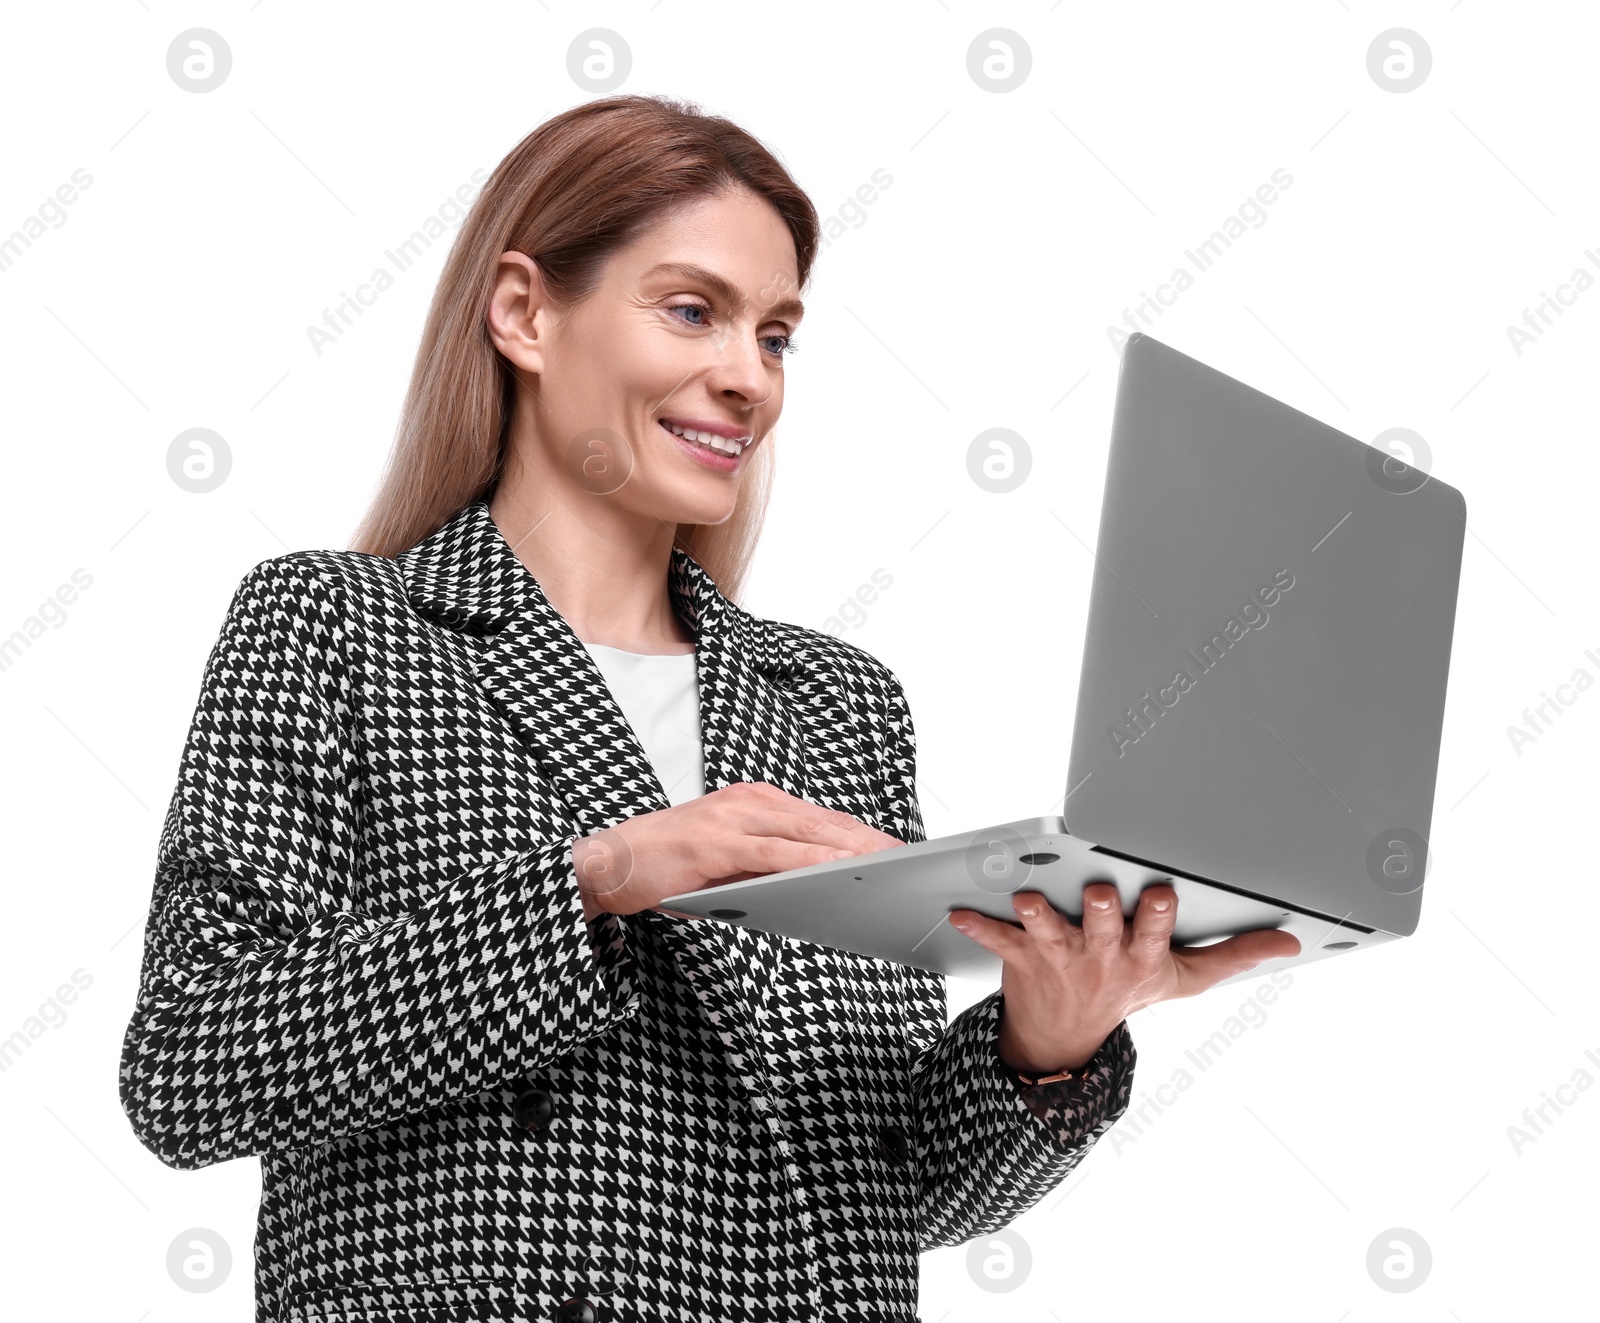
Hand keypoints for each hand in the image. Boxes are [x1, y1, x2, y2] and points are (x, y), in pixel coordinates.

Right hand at [571, 780, 904, 919]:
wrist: (609, 862)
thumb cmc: (666, 864)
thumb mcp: (727, 861)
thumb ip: (767, 865)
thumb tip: (813, 885)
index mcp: (753, 801)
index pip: (818, 817)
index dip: (859, 831)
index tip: (892, 847)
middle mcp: (748, 801)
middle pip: (822, 821)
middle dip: (866, 839)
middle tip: (904, 856)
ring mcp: (733, 818)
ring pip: (806, 833)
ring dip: (849, 848)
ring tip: (884, 864)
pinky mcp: (718, 842)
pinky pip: (776, 853)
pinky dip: (811, 861)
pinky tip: (837, 871)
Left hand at [949, 882, 1302, 1073]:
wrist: (1066, 1041)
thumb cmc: (1129, 993)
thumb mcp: (1186, 980)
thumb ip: (1235, 955)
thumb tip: (1290, 940)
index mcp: (1143, 956)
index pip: (1157, 932)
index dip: (1159, 914)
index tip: (1163, 893)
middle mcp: (1102, 956)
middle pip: (1104, 927)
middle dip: (1103, 909)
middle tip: (1101, 892)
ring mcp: (1060, 958)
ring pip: (1049, 931)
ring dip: (1038, 915)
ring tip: (1027, 899)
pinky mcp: (1021, 958)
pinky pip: (997, 940)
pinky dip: (979, 926)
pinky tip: (959, 910)